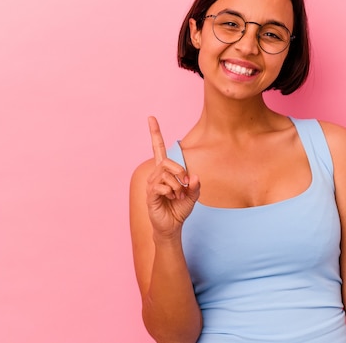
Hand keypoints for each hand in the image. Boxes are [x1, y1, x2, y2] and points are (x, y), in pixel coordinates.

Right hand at [146, 116, 199, 238]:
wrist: (171, 226)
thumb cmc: (179, 209)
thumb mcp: (193, 196)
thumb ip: (195, 186)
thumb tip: (194, 177)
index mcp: (164, 171)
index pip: (157, 148)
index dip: (155, 133)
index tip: (151, 118)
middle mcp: (155, 175)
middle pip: (166, 162)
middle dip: (180, 171)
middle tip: (187, 183)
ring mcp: (152, 185)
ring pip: (165, 175)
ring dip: (177, 186)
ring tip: (179, 196)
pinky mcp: (150, 195)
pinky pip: (161, 186)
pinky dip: (170, 191)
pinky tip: (172, 198)